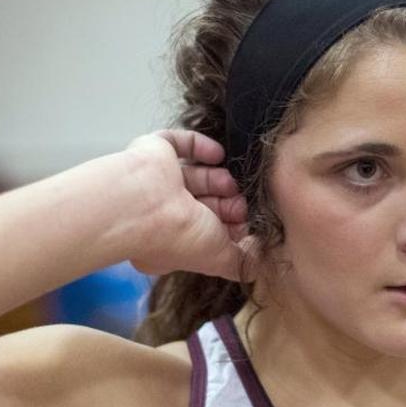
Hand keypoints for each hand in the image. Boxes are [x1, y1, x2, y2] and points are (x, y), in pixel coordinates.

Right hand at [122, 130, 252, 280]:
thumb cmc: (177, 236)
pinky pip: (181, 144)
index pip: (208, 230)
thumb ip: (246, 262)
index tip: (246, 227)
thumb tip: (264, 261)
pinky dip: (202, 146)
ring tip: (229, 183)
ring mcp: (157, 181)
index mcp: (171, 240)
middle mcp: (162, 212)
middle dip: (228, 202)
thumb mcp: (221, 259)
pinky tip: (218, 154)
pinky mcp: (153, 152)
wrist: (141, 206)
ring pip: (196, 175)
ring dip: (218, 177)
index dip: (230, 227)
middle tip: (241, 204)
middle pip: (206, 201)